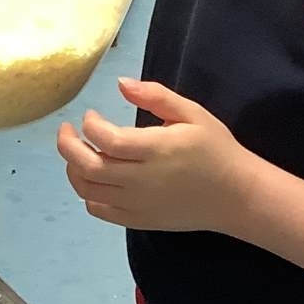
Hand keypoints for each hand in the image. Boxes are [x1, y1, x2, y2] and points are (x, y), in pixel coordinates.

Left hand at [56, 79, 267, 235]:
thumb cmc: (216, 149)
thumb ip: (156, 96)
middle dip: (68, 146)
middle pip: (88, 168)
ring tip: (78, 152)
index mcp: (157, 150)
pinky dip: (87, 194)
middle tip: (67, 131)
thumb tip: (120, 83)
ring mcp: (138, 204)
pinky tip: (94, 178)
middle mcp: (143, 181)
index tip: (91, 115)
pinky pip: (99, 210)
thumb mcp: (193, 114)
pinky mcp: (138, 220)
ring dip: (73, 169)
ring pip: (88, 191)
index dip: (90, 126)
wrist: (237, 196)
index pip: (107, 140)